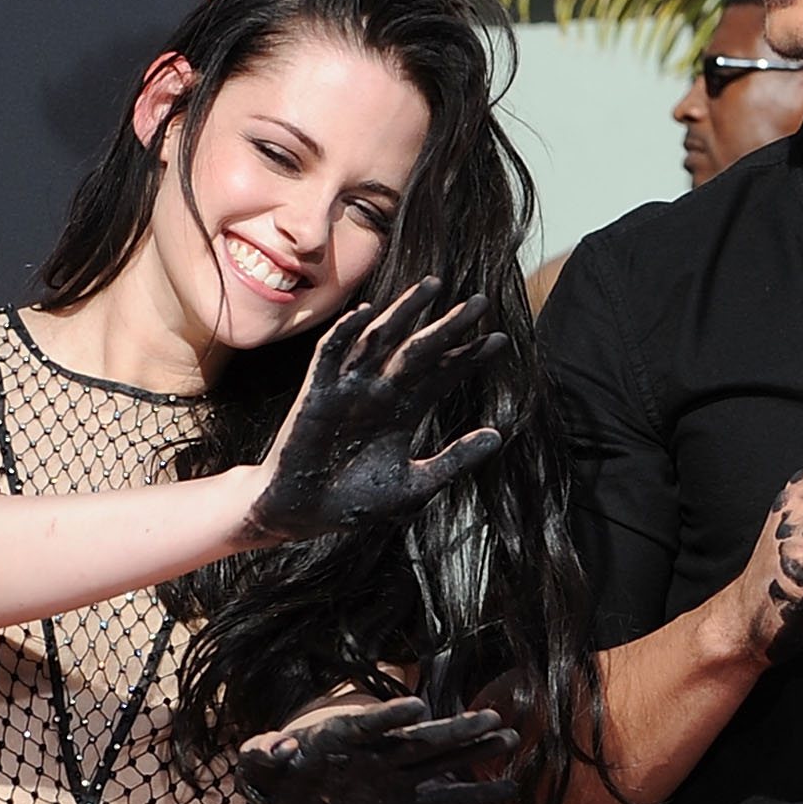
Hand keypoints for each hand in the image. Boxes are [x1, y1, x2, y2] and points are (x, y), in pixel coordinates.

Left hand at [236, 696, 518, 803]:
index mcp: (342, 736)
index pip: (369, 723)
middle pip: (419, 739)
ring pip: (438, 761)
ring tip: (510, 738)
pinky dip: (473, 795)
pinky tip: (508, 788)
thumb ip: (262, 753)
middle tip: (493, 716)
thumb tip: (275, 745)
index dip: (390, 715)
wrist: (291, 792)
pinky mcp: (403, 803)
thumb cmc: (275, 770)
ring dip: (472, 751)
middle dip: (455, 729)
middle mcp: (376, 753)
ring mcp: (394, 776)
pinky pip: (442, 799)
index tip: (417, 707)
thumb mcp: (259, 762)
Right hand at [245, 275, 506, 540]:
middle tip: (481, 302)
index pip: (441, 374)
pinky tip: (366, 312)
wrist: (303, 516)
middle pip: (419, 350)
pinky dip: (346, 333)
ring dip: (403, 312)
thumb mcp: (414, 486)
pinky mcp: (317, 394)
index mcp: (403, 412)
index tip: (499, 340)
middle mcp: (379, 393)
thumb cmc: (353, 503)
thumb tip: (497, 436)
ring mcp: (348, 390)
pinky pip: (331, 356)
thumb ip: (453, 460)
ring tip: (431, 287)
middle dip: (448, 326)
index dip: (468, 356)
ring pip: (380, 340)